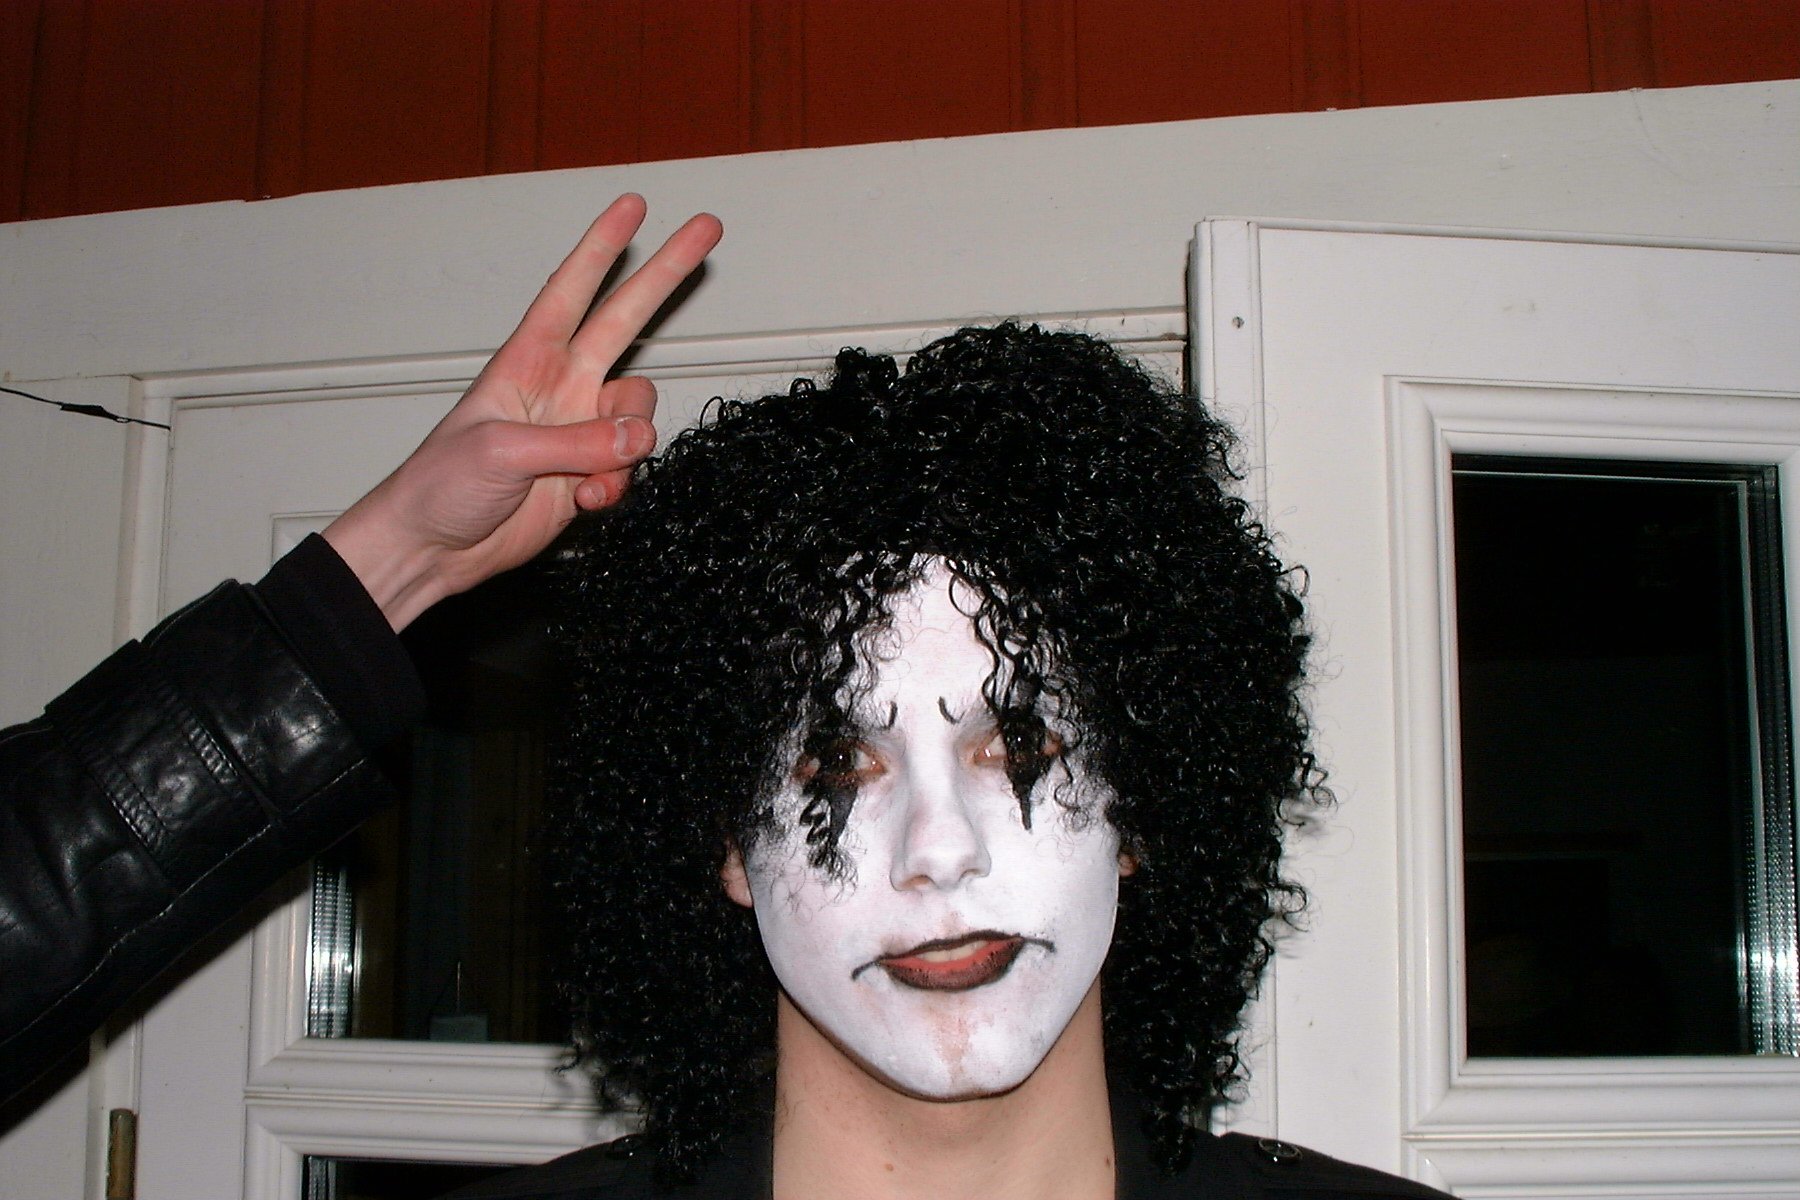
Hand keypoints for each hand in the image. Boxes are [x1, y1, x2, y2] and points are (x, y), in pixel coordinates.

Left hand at [323, 195, 721, 630]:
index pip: (571, 290)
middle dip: (665, 272)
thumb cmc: (439, 487)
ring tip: (590, 475)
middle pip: (626, 318)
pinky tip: (584, 501)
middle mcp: (560, 386)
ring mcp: (578, 430)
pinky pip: (630, 467)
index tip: (632, 206)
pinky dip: (618, 485)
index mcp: (527, 361)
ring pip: (639, 412)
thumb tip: (634, 438)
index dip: (602, 246)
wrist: (433, 548)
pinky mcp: (589, 474)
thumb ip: (575, 442)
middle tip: (704, 229)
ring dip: (629, 443)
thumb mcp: (502, 453)